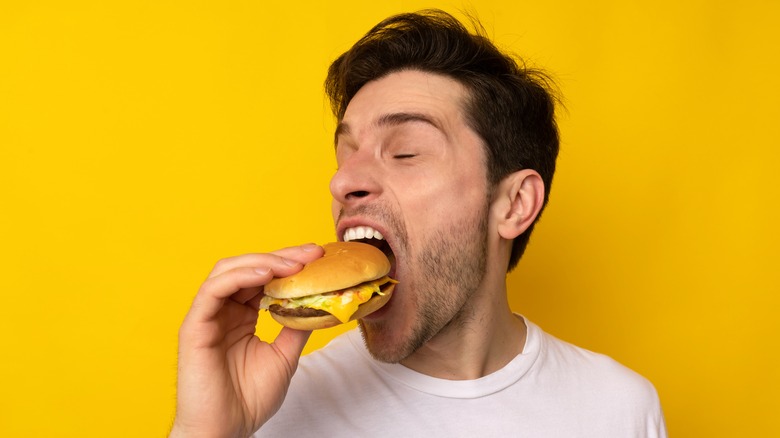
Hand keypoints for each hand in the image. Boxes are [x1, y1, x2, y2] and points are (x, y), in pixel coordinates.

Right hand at [170, 244, 323, 437]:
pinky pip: (213, 289)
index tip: (319, 257)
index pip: (264, 278)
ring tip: (293, 263)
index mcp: (241, 315)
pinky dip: (240, 276)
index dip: (289, 264)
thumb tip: (320, 303)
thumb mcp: (284, 356)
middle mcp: (223, 310)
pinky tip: (266, 273)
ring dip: (263, 261)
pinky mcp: (195, 325)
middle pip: (249, 267)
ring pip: (229, 271)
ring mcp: (207, 316)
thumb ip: (296, 327)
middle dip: (282, 257)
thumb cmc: (248, 399)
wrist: (225, 430)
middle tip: (312, 253)